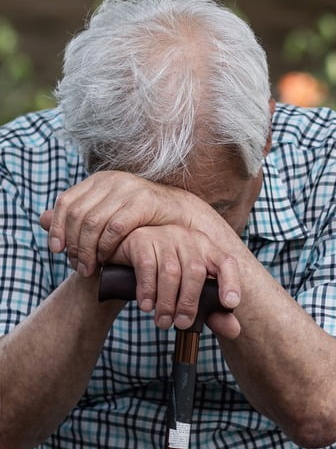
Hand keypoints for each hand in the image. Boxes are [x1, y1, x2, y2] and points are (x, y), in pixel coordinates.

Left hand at [39, 171, 210, 275]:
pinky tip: (108, 258)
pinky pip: (114, 227)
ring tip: (90, 268)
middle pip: (78, 215)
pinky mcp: (143, 202)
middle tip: (77, 266)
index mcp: (100, 180)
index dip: (57, 228)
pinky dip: (107, 246)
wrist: (181, 216)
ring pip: (93, 222)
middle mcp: (112, 180)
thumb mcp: (108, 213)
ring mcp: (128, 189)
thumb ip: (79, 216)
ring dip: (88, 250)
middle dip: (74, 245)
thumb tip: (42, 220)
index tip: (57, 250)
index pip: (66, 202)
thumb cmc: (143, 218)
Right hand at [108, 224, 240, 338]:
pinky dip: (148, 290)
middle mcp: (189, 238)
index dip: (231, 282)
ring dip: (167, 302)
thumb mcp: (190, 292)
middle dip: (189, 302)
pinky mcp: (142, 239)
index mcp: (208, 249)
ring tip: (163, 322)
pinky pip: (147, 266)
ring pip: (171, 271)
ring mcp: (166, 236)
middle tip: (181, 324)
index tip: (230, 303)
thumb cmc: (166, 276)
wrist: (128, 255)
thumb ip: (212, 311)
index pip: (226, 263)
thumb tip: (234, 331)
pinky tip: (147, 306)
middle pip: (195, 271)